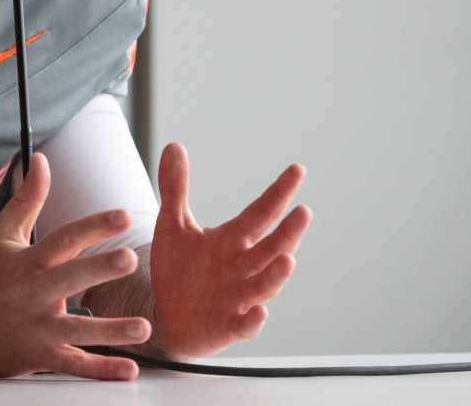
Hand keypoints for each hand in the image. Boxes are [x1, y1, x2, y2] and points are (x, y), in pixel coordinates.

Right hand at [0, 152, 152, 379]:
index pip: (64, 238)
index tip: (123, 215)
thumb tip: (42, 159)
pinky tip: (129, 370)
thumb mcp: (1, 234)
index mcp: (27, 262)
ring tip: (144, 328)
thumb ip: (28, 199)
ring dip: (113, 330)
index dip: (93, 226)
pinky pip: (74, 366)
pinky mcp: (39, 357)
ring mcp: (36, 328)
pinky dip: (102, 370)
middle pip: (71, 279)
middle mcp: (33, 293)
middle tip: (131, 259)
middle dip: (101, 269)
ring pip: (79, 330)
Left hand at [149, 142, 311, 358]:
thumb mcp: (173, 225)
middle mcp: (242, 267)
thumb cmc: (178, 269)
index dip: (278, 192)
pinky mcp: (228, 326)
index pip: (260, 213)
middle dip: (288, 232)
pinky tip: (259, 312)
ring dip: (276, 274)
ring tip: (288, 259)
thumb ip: (176, 188)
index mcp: (232, 240)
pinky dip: (253, 320)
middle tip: (303, 211)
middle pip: (271, 248)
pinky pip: (245, 325)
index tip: (297, 169)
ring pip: (264, 285)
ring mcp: (238, 297)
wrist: (166, 314)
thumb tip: (174, 144)